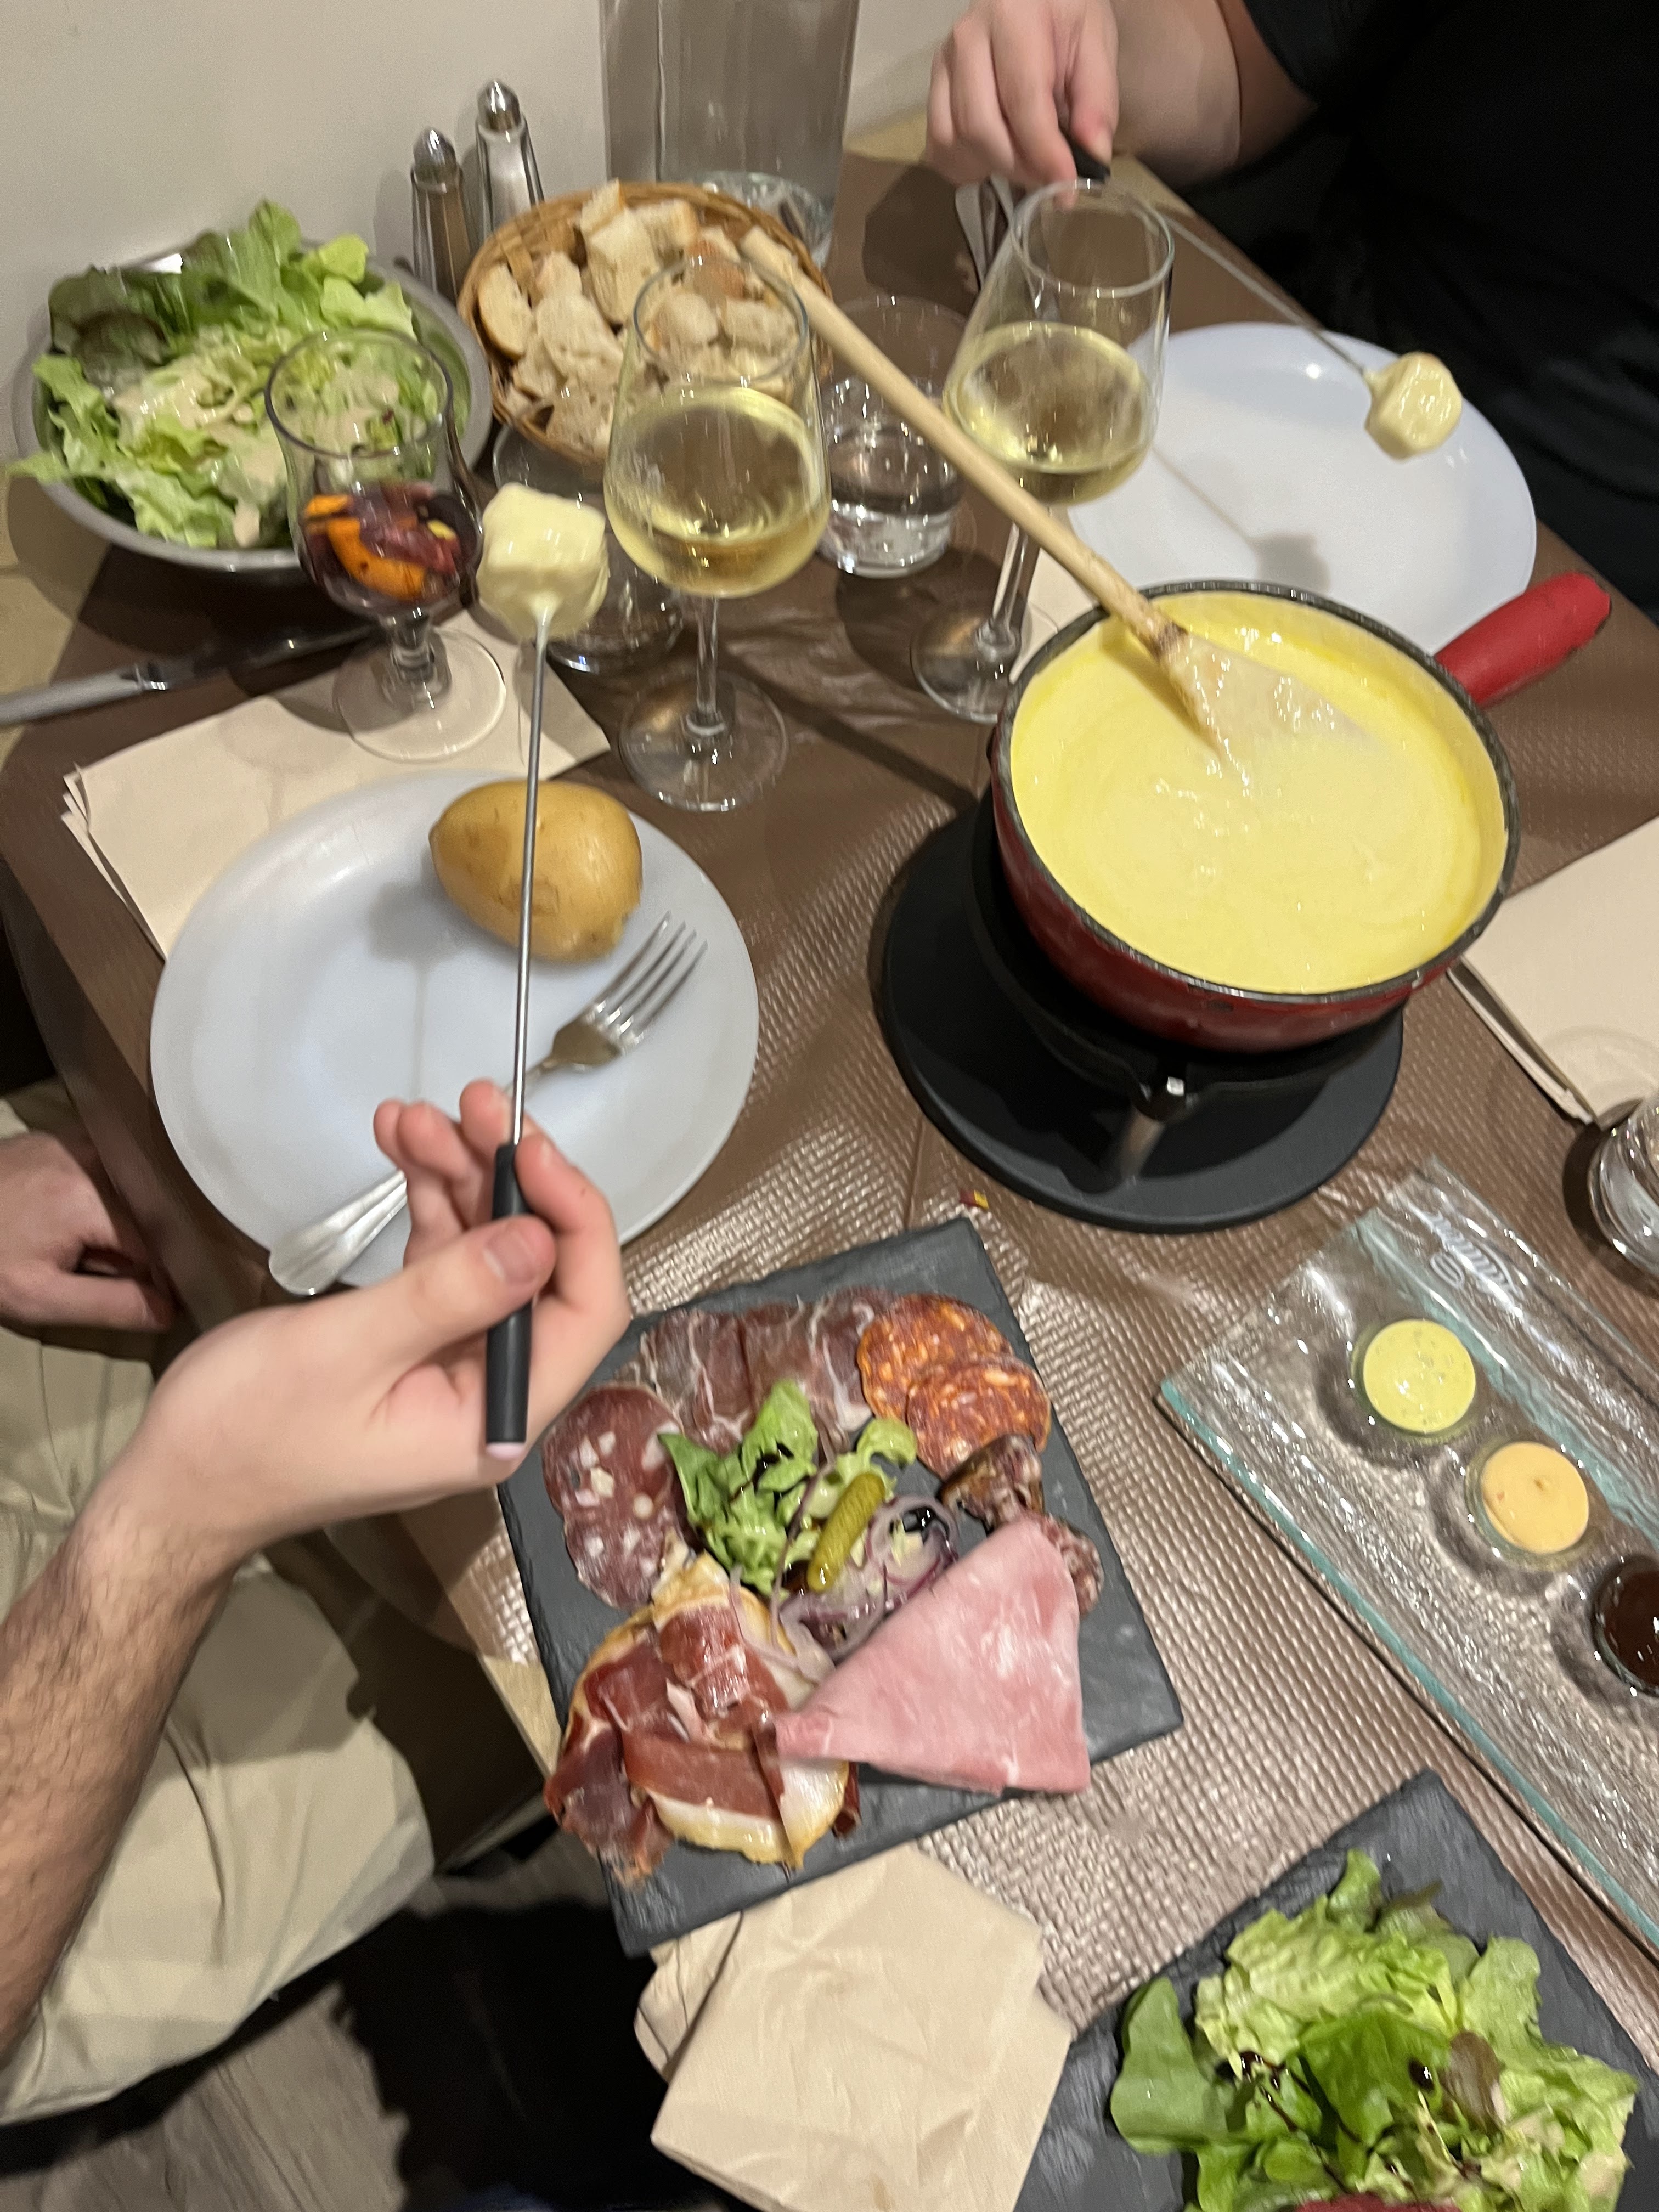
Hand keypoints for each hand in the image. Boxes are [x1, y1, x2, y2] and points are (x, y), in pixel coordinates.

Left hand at [0, 1128, 174, 1331]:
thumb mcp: (40, 1299)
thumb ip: (110, 1304)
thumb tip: (169, 1309)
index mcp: (90, 1201)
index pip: (157, 1244)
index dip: (159, 1276)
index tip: (151, 1298)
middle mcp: (91, 1159)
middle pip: (144, 1210)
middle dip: (136, 1246)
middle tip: (101, 1269)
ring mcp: (73, 1142)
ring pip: (127, 1186)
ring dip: (123, 1217)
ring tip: (87, 1243)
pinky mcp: (57, 1137)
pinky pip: (103, 1165)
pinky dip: (103, 1191)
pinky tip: (76, 1215)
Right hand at [94, 1084, 628, 1583]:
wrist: (173, 1484)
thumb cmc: (246, 1433)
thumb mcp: (345, 1353)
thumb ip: (447, 1296)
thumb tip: (540, 1237)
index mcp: (496, 1416)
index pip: (586, 1312)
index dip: (575, 1222)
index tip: (533, 1151)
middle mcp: (491, 1391)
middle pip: (541, 1268)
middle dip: (512, 1179)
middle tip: (473, 1104)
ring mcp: (453, 1362)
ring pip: (490, 1249)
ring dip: (461, 1176)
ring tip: (414, 1116)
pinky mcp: (413, 1337)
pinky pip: (443, 1257)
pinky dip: (428, 1199)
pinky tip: (401, 1145)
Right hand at [927, 0, 1117, 185]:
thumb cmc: (1064, 17)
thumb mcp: (1095, 42)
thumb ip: (1097, 97)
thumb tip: (1093, 155)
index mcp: (1012, 18)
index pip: (1022, 99)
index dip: (1044, 152)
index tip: (1067, 187)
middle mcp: (967, 38)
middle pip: (979, 127)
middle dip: (1017, 167)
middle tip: (1048, 179)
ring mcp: (943, 63)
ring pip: (953, 141)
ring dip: (991, 168)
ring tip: (1025, 166)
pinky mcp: (934, 86)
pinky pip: (938, 145)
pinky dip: (965, 166)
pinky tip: (994, 159)